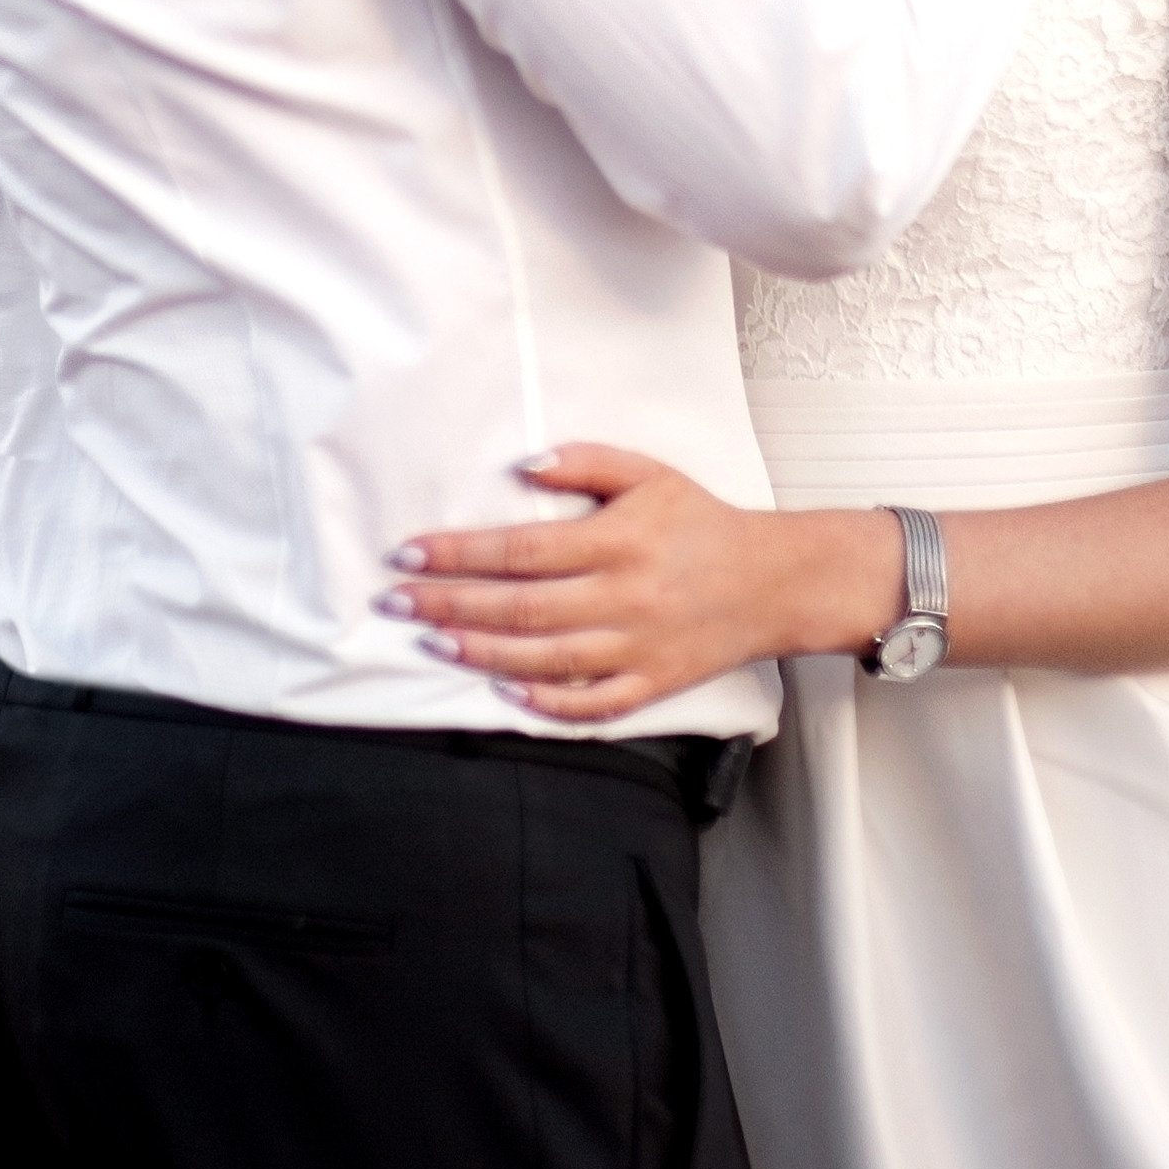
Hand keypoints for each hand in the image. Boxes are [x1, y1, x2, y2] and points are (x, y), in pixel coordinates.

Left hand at [379, 449, 902, 721]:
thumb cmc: (703, 523)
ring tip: (432, 640)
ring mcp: (636, 648)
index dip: (458, 553)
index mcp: (617, 541)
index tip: (409, 553)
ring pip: (544, 659)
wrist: (774, 580)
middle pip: (519, 607)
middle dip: (449, 604)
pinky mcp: (652, 683)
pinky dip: (546, 705)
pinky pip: (591, 704)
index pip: (519, 549)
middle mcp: (622, 597)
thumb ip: (586, 463)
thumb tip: (523, 466)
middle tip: (394, 601)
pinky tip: (505, 693)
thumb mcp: (649, 473)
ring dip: (480, 652)